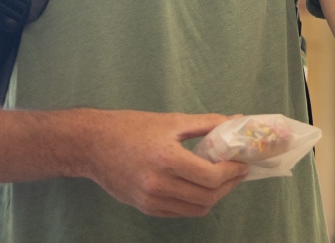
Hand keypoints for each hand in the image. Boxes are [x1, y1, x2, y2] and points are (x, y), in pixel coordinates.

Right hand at [77, 110, 248, 217]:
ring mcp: (150, 199)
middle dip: (228, 186)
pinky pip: (179, 213)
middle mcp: (158, 184)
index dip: (232, 172)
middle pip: (207, 196)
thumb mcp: (171, 121)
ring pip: (196, 209)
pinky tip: (200, 188)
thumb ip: (206, 124)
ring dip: (214, 197)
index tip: (242, 164)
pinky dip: (195, 203)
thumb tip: (235, 122)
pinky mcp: (144, 207)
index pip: (211, 176)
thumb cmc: (131, 127)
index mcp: (166, 158)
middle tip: (236, 172)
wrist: (92, 145)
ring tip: (221, 180)